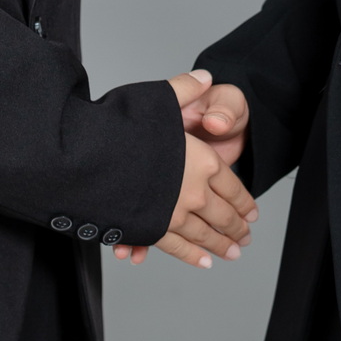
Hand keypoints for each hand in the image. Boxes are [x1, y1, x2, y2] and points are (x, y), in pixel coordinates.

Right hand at [112, 71, 258, 268]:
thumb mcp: (161, 98)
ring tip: (231, 253)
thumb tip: (206, 78)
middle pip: (223, 215)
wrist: (88, 154)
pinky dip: (192, 256)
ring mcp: (173, 213)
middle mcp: (193, 191)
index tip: (252, 213)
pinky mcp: (152, 228)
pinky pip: (177, 246)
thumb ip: (186, 89)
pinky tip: (202, 262)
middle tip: (245, 237)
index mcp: (202, 161)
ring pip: (204, 235)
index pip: (233, 186)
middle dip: (237, 228)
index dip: (245, 201)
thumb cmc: (123, 124)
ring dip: (220, 245)